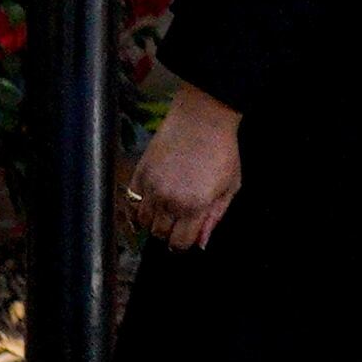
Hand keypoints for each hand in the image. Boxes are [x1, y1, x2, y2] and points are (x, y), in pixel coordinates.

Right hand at [122, 84, 242, 248]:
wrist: (202, 118)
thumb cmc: (222, 150)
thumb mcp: (230, 187)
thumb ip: (215, 217)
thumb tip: (202, 242)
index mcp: (195, 206)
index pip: (180, 242)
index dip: (184, 244)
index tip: (187, 237)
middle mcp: (169, 200)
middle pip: (159, 234)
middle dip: (169, 233)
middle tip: (177, 223)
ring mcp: (152, 186)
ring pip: (143, 221)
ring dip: (153, 221)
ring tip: (165, 211)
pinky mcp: (140, 172)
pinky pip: (131, 201)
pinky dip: (139, 206)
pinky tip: (151, 201)